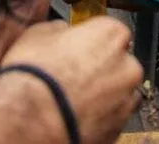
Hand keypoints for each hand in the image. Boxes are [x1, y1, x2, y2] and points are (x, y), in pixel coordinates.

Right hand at [0, 19, 142, 143]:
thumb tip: (61, 32)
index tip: (79, 47)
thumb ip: (59, 30)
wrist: (31, 120)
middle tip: (73, 75)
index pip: (110, 31)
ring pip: (119, 92)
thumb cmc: (34, 76)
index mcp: (111, 35)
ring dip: (103, 94)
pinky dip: (100, 116)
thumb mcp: (37, 34)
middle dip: (101, 68)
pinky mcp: (119, 128)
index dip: (92, 40)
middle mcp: (127, 66)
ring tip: (73, 99)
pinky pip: (112, 116)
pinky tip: (76, 115)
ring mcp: (126, 99)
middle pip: (120, 63)